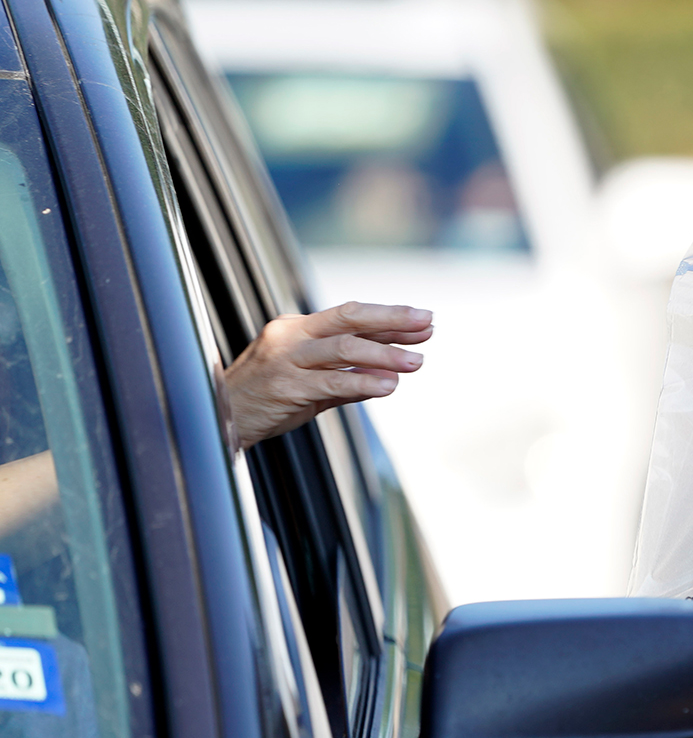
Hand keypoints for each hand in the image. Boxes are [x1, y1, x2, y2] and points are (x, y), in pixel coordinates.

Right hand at [224, 301, 433, 449]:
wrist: (220, 420)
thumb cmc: (266, 400)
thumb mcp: (311, 382)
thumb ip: (349, 374)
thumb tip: (392, 371)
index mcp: (297, 328)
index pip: (350, 316)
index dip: (389, 318)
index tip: (423, 321)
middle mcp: (291, 336)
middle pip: (349, 318)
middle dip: (392, 319)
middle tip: (427, 323)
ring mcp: (286, 360)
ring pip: (343, 348)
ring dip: (385, 354)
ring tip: (417, 361)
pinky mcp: (285, 387)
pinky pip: (331, 382)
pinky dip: (363, 382)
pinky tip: (389, 385)